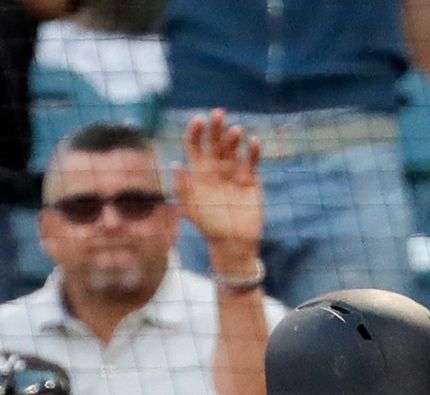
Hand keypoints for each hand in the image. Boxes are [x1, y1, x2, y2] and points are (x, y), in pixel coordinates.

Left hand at [174, 109, 262, 276]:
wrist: (233, 245)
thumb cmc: (209, 228)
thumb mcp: (190, 209)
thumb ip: (181, 187)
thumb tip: (175, 164)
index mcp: (199, 172)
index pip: (196, 145)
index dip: (196, 131)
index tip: (198, 121)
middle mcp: (216, 168)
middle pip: (215, 142)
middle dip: (216, 127)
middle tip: (218, 114)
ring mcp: (234, 172)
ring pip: (233, 149)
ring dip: (234, 138)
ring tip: (235, 131)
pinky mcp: (251, 180)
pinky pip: (252, 162)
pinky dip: (253, 152)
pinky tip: (254, 142)